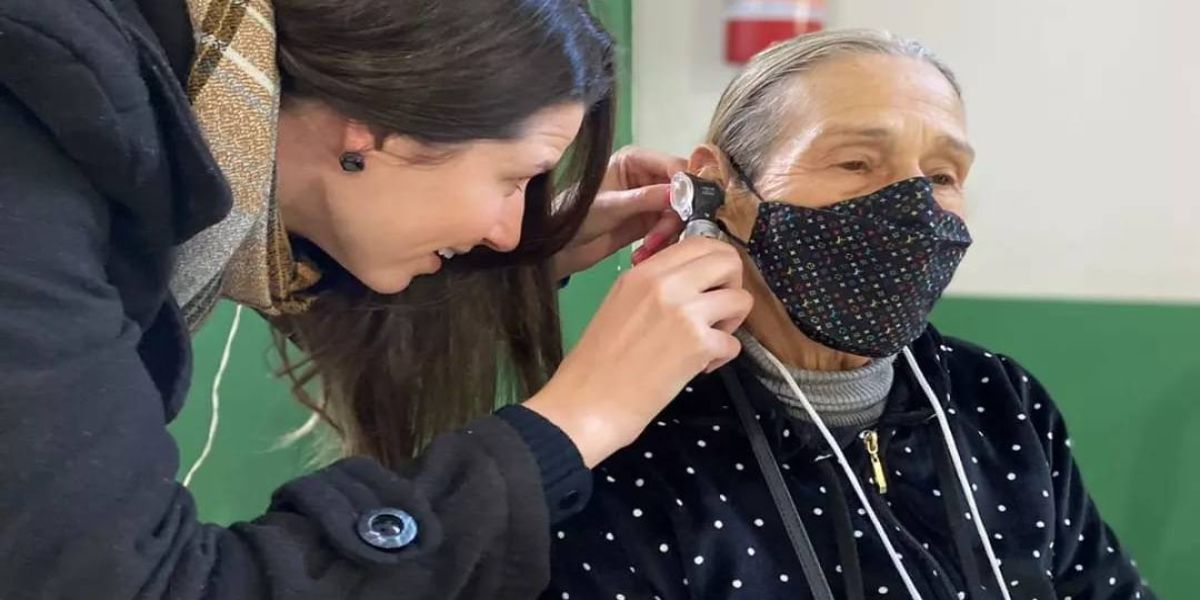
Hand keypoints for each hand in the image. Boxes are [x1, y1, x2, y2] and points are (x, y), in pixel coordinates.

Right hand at [526, 237, 752, 466]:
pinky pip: (734, 342)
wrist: (588, 401)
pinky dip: (722, 356)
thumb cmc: (598, 361)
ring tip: (709, 340)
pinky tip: (698, 367)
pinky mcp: (699, 345)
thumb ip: (656, 286)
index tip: (711, 284)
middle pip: (728, 260)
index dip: (716, 262)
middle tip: (717, 311)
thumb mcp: (620, 303)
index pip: (699, 242)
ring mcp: (685, 312)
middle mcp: (667, 284)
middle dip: (733, 285)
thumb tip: (693, 280)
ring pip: (742, 299)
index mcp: (645, 271)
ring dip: (732, 322)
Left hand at [551, 147, 687, 279]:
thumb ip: (646, 198)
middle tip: (663, 235)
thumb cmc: (574, 217)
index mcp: (635, 160)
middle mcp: (646, 177)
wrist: (558, 248)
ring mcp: (649, 201)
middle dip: (675, 215)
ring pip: (677, 214)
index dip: (686, 185)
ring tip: (648, 247)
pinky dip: (661, 243)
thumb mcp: (611, 206)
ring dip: (667, 233)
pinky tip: (644, 253)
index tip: (690, 206)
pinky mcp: (648, 224)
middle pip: (681, 191)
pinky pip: (668, 231)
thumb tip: (680, 194)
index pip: (673, 166)